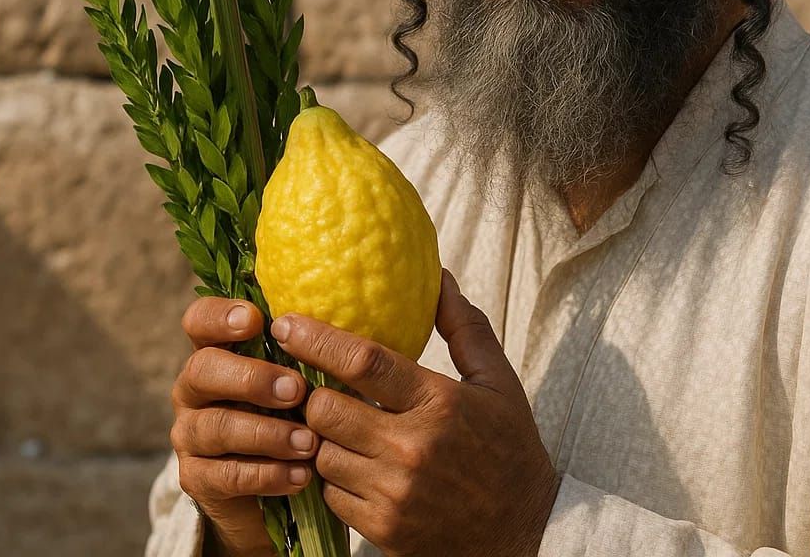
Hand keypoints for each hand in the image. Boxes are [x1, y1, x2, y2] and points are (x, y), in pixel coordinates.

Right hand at [169, 298, 320, 556]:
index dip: (219, 316)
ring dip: (267, 433)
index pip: (199, 322)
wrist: (270, 487)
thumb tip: (334, 331)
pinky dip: (266, 475)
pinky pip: (225, 475)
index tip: (255, 320)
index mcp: (216, 353)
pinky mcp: (196, 478)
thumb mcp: (297, 380)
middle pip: (201, 370)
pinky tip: (299, 475)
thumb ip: (303, 354)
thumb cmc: (291, 414)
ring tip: (309, 442)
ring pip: (216, 426)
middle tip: (296, 390)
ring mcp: (189, 434)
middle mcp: (193, 390)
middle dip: (251, 378)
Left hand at [270, 268, 560, 556]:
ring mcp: (394, 493)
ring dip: (323, 438)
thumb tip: (439, 278)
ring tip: (341, 428)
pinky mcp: (383, 528)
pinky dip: (335, 479)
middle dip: (313, 394)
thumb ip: (465, 328)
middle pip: (325, 409)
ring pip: (321, 453)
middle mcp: (412, 448)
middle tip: (314, 386)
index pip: (364, 363)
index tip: (286, 324)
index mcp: (440, 403)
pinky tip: (356, 467)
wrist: (524, 531)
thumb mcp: (498, 382)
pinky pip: (330, 494)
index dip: (316, 340)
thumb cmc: (510, 450)